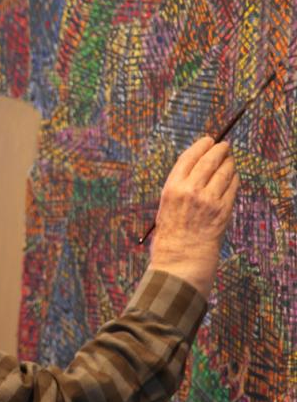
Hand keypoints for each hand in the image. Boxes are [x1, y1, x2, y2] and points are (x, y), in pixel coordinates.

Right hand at [148, 136, 239, 297]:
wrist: (180, 260)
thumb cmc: (171, 235)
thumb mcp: (167, 205)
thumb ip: (181, 186)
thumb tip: (200, 166)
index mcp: (172, 187)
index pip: (190, 156)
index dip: (202, 145)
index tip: (209, 140)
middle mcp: (190, 190)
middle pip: (210, 159)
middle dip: (220, 149)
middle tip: (225, 146)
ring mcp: (208, 200)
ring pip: (225, 171)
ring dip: (229, 163)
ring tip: (230, 161)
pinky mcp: (223, 210)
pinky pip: (233, 186)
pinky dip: (234, 179)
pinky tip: (232, 178)